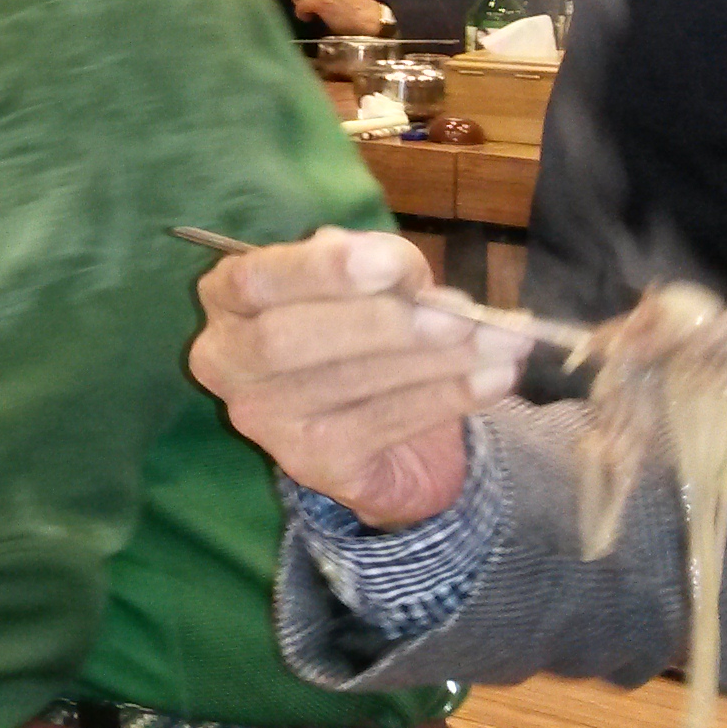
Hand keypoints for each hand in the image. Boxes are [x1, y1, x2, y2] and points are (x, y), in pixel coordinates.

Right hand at [188, 228, 524, 529]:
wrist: (387, 432)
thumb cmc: (367, 332)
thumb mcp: (370, 284)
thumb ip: (379, 268)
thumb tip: (409, 277)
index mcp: (230, 298)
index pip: (255, 279)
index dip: (322, 271)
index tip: (394, 264)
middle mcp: (226, 360)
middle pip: (286, 340)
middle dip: (380, 325)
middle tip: (461, 316)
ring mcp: (262, 418)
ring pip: (342, 384)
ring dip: (433, 362)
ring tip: (501, 343)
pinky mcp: (310, 463)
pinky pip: (379, 426)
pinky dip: (444, 399)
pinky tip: (492, 380)